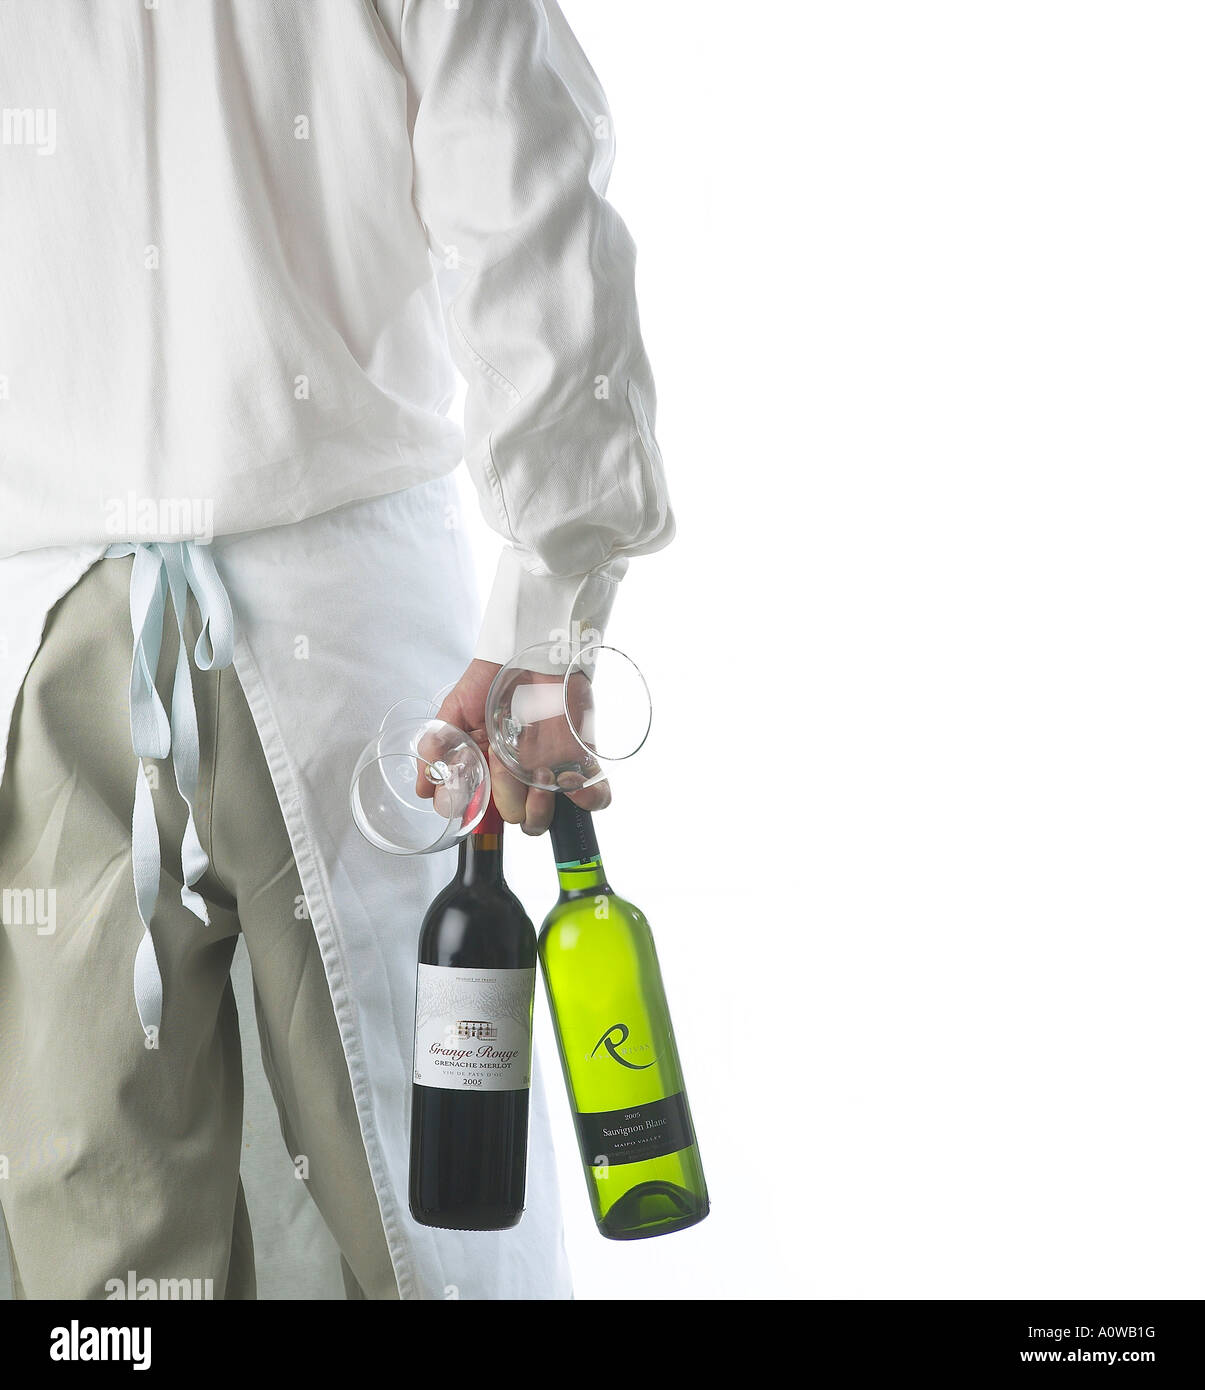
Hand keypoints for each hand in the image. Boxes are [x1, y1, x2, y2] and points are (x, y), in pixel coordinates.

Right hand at [416, 658, 610, 834]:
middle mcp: (519, 775)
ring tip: (540, 778)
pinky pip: (594, 797)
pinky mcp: (582, 759)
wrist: (528, 649)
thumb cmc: (493, 679)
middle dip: (510, 802)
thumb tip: (423, 786)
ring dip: (541, 809)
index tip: (473, 795)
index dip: (477, 810)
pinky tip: (575, 783)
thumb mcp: (455, 710)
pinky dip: (589, 799)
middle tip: (505, 768)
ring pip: (548, 817)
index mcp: (489, 769)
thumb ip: (439, 744)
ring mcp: (550, 770)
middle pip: (515, 818)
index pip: (482, 810)